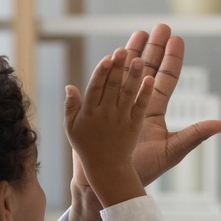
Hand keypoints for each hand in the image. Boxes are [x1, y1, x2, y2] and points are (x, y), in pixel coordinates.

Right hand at [63, 48, 151, 207]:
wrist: (104, 170)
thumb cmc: (86, 148)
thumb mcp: (71, 129)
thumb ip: (71, 108)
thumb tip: (70, 86)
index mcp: (89, 113)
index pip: (95, 88)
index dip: (101, 72)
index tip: (107, 58)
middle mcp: (105, 115)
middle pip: (112, 87)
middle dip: (118, 68)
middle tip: (123, 51)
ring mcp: (120, 120)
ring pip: (128, 95)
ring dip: (134, 77)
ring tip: (140, 60)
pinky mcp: (133, 127)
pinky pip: (139, 108)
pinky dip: (145, 94)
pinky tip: (150, 80)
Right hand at [65, 24, 220, 220]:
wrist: (110, 180)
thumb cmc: (142, 170)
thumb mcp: (173, 151)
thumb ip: (196, 135)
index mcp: (154, 112)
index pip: (165, 80)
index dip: (171, 60)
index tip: (177, 39)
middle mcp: (138, 105)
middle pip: (148, 70)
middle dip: (154, 48)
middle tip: (161, 26)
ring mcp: (119, 104)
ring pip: (128, 72)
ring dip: (134, 53)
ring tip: (140, 32)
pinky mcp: (103, 108)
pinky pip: (109, 83)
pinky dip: (112, 68)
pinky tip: (116, 53)